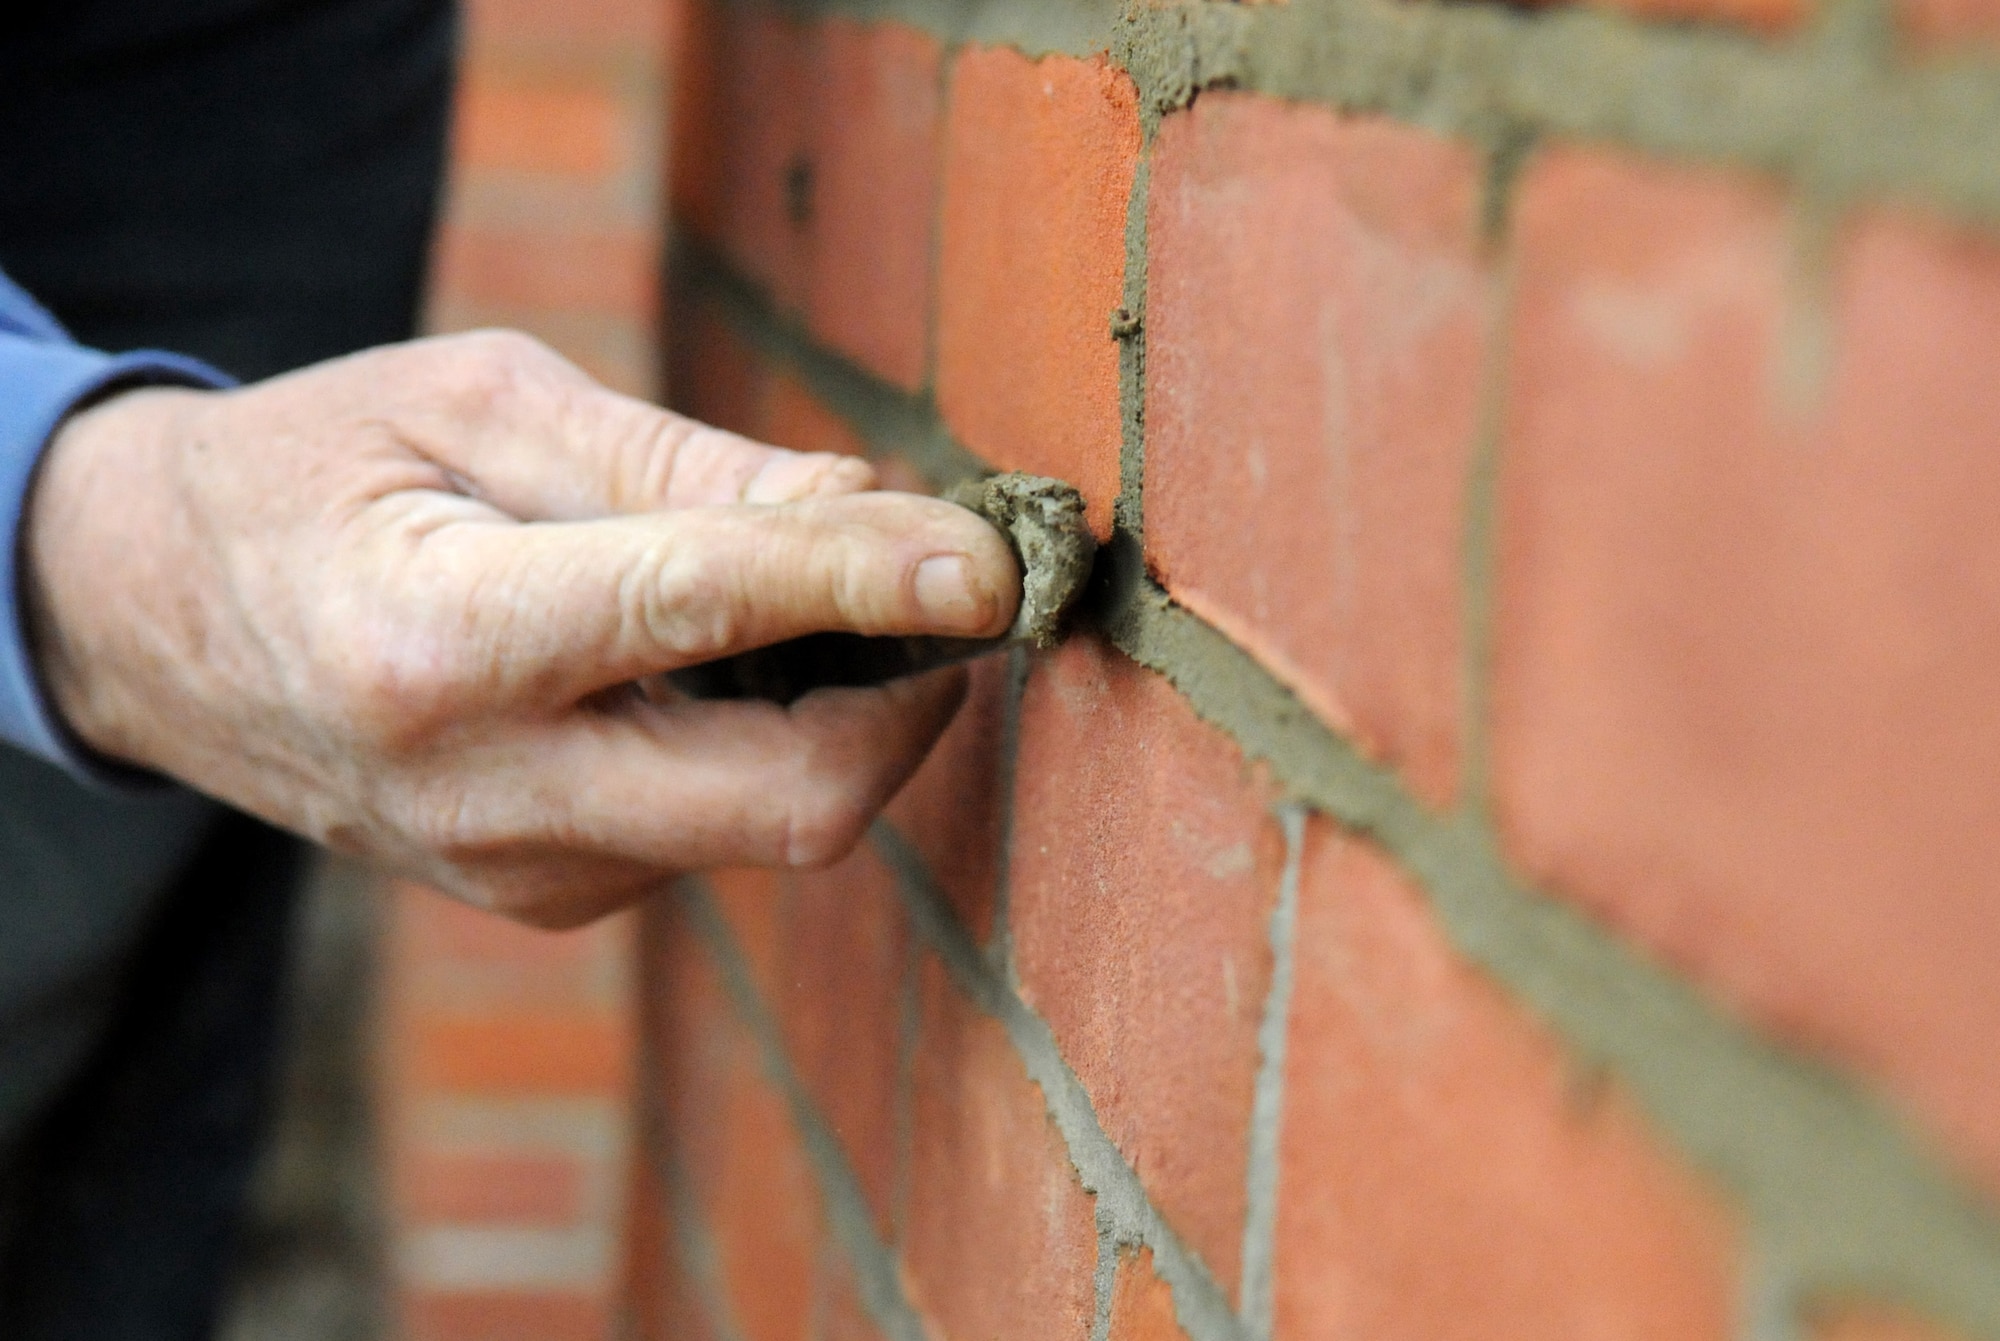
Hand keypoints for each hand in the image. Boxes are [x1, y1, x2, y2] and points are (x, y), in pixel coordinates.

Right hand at [24, 331, 1018, 926]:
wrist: (155, 620)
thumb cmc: (320, 474)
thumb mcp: (482, 404)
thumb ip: (683, 466)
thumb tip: (871, 511)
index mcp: (439, 640)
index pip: (706, 613)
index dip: (871, 583)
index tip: (989, 559)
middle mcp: (485, 792)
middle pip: (788, 799)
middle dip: (909, 701)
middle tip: (955, 589)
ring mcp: (520, 871)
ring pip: (771, 818)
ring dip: (847, 712)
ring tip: (825, 596)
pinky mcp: (550, 898)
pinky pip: (717, 826)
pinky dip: (768, 739)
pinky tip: (725, 662)